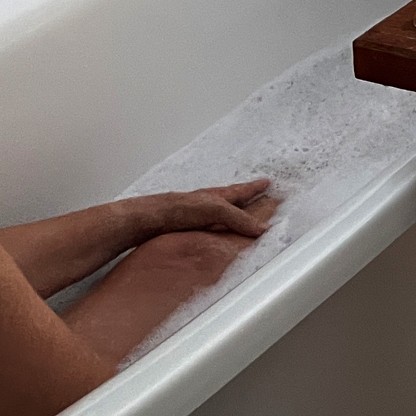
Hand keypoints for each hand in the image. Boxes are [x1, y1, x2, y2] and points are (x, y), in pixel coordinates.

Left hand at [127, 181, 275, 242]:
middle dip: (245, 195)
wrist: (147, 220)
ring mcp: (196, 215)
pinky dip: (216, 227)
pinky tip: (214, 233)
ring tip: (238, 212)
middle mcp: (207, 203)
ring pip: (218, 212)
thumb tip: (263, 229)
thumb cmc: (179, 209)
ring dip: (230, 211)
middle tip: (258, 191)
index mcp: (217, 196)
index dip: (255, 188)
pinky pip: (207, 226)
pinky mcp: (185, 229)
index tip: (267, 182)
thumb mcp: (216, 211)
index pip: (241, 191)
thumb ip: (239, 219)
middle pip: (230, 198)